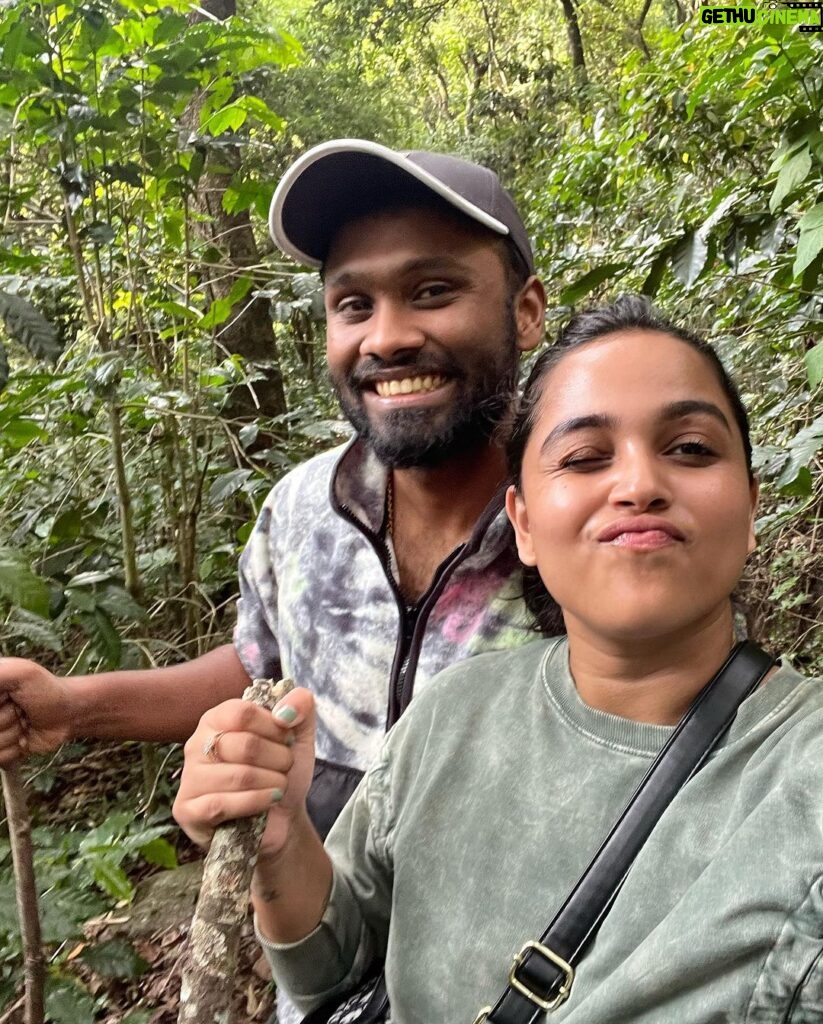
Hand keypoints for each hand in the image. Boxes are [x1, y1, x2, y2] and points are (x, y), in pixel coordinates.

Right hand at [0, 658, 72, 765]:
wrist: (68, 714)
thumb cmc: (46, 689)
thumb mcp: (20, 673)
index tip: (11, 700)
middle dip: (4, 720)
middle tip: (19, 711)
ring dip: (11, 735)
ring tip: (23, 722)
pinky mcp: (0, 751)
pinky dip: (14, 750)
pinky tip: (24, 738)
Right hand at [173, 688, 315, 858]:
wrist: (283, 816)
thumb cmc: (281, 770)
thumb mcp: (299, 732)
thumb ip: (300, 704)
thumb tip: (285, 710)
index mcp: (217, 718)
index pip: (243, 713)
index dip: (274, 728)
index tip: (286, 739)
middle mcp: (196, 744)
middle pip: (244, 745)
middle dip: (278, 759)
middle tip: (284, 766)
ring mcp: (188, 778)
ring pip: (238, 776)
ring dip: (271, 783)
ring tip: (277, 785)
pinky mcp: (186, 810)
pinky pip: (222, 804)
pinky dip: (255, 803)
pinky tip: (268, 801)